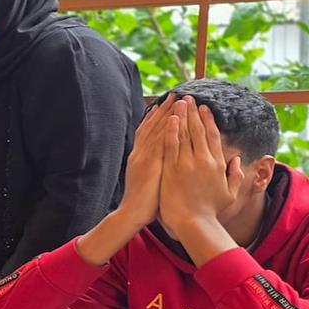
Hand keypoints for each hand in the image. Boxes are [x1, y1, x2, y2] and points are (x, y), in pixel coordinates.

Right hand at [117, 93, 178, 228]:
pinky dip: (164, 129)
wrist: (131, 214)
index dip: (158, 116)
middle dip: (164, 109)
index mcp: (139, 156)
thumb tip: (164, 160)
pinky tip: (173, 118)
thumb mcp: (147, 179)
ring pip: (155, 130)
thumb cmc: (143, 202)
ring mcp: (143, 157)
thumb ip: (154, 167)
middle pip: (151, 125)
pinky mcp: (148, 164)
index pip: (148, 131)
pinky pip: (158, 142)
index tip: (168, 104)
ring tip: (177, 99)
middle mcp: (139, 153)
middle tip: (175, 94)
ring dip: (166, 113)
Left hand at [158, 97, 244, 233]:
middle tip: (189, 98)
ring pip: (184, 134)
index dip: (208, 120)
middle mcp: (203, 160)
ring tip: (178, 102)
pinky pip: (170, 145)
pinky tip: (169, 118)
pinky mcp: (172, 169)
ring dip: (181, 116)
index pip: (212, 136)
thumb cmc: (210, 211)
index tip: (204, 108)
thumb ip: (236, 175)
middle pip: (198, 130)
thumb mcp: (230, 193)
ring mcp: (186, 164)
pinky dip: (170, 130)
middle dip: (193, 112)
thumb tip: (238, 160)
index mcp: (217, 164)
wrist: (193, 223)